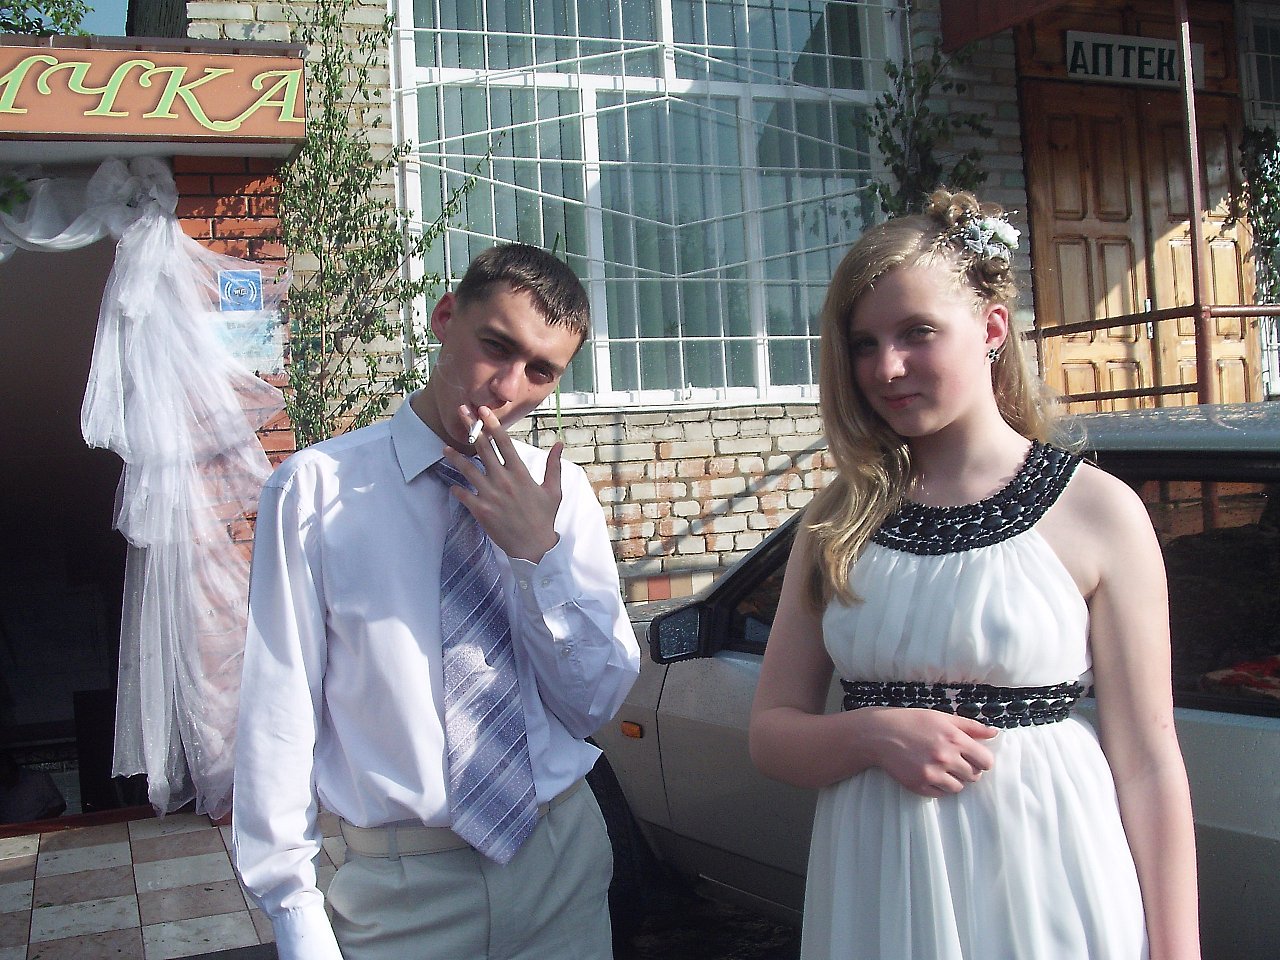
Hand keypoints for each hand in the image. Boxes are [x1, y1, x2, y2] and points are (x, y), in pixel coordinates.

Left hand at [442, 405, 561, 562]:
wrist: (534, 547)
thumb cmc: (545, 518)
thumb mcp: (554, 490)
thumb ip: (554, 466)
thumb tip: (559, 444)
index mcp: (521, 473)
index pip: (504, 443)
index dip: (492, 425)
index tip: (483, 411)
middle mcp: (504, 481)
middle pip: (483, 449)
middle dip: (472, 429)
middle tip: (461, 413)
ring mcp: (491, 495)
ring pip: (468, 470)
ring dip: (455, 458)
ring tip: (445, 448)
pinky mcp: (481, 511)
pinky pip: (464, 496)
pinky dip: (457, 489)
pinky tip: (452, 484)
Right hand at [861, 708, 997, 796]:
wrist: (880, 734)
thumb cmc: (912, 722)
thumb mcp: (943, 718)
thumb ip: (971, 726)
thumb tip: (995, 733)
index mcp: (955, 738)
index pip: (986, 761)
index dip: (982, 761)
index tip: (974, 758)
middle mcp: (945, 757)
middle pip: (974, 776)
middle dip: (967, 769)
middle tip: (953, 761)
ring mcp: (932, 773)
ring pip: (958, 787)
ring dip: (954, 780)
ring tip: (940, 768)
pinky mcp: (919, 784)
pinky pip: (941, 794)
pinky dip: (938, 786)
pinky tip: (929, 773)